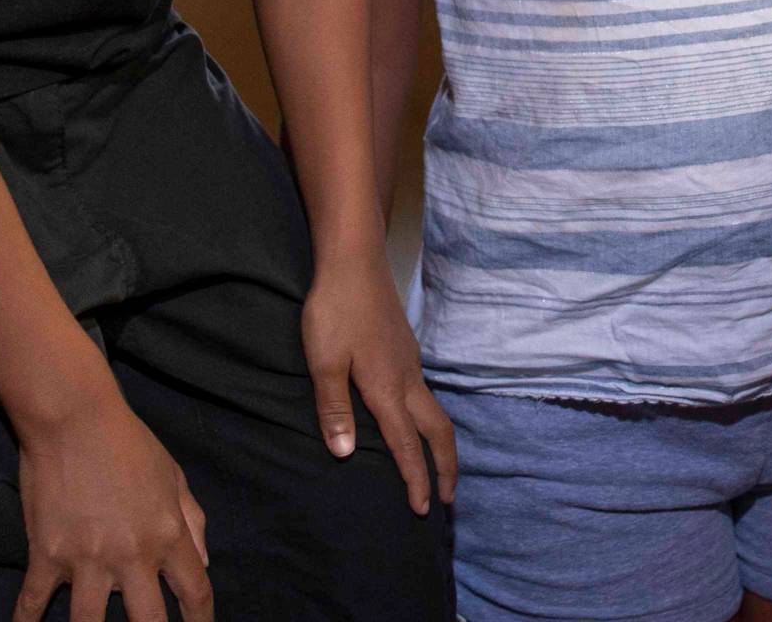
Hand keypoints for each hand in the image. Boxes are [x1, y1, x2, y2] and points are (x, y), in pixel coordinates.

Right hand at [11, 390, 210, 621]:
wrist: (75, 419)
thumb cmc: (129, 443)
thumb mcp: (174, 477)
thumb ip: (192, 521)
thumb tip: (205, 562)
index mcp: (167, 534)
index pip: (194, 590)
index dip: (201, 620)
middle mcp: (131, 555)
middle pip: (148, 621)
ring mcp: (86, 559)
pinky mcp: (46, 555)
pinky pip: (33, 602)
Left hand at [301, 257, 456, 515]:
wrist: (355, 261)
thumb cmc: (334, 311)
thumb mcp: (324, 362)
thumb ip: (334, 409)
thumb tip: (347, 454)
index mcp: (388, 387)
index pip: (407, 444)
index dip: (416, 479)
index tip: (424, 509)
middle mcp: (408, 378)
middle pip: (438, 431)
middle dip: (446, 467)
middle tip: (448, 499)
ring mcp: (411, 362)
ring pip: (435, 411)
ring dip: (440, 445)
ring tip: (437, 468)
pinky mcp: (406, 350)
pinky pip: (426, 395)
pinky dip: (429, 421)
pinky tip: (415, 422)